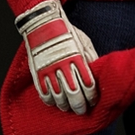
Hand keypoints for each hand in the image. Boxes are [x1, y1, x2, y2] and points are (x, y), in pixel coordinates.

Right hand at [15, 0, 97, 114]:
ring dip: (65, 105)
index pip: (88, 85)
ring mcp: (49, 70)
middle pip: (74, 94)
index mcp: (77, 59)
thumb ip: (91, 59)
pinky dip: (49, 100)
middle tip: (82, 111)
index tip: (93, 101)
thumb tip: (97, 74)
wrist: (43, 23)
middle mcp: (63, 66)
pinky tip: (54, 102)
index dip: (91, 96)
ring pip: (58, 96)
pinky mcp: (37, 72)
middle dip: (79, 106)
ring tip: (68, 108)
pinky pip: (43, 92)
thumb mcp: (85, 42)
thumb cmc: (66, 31)